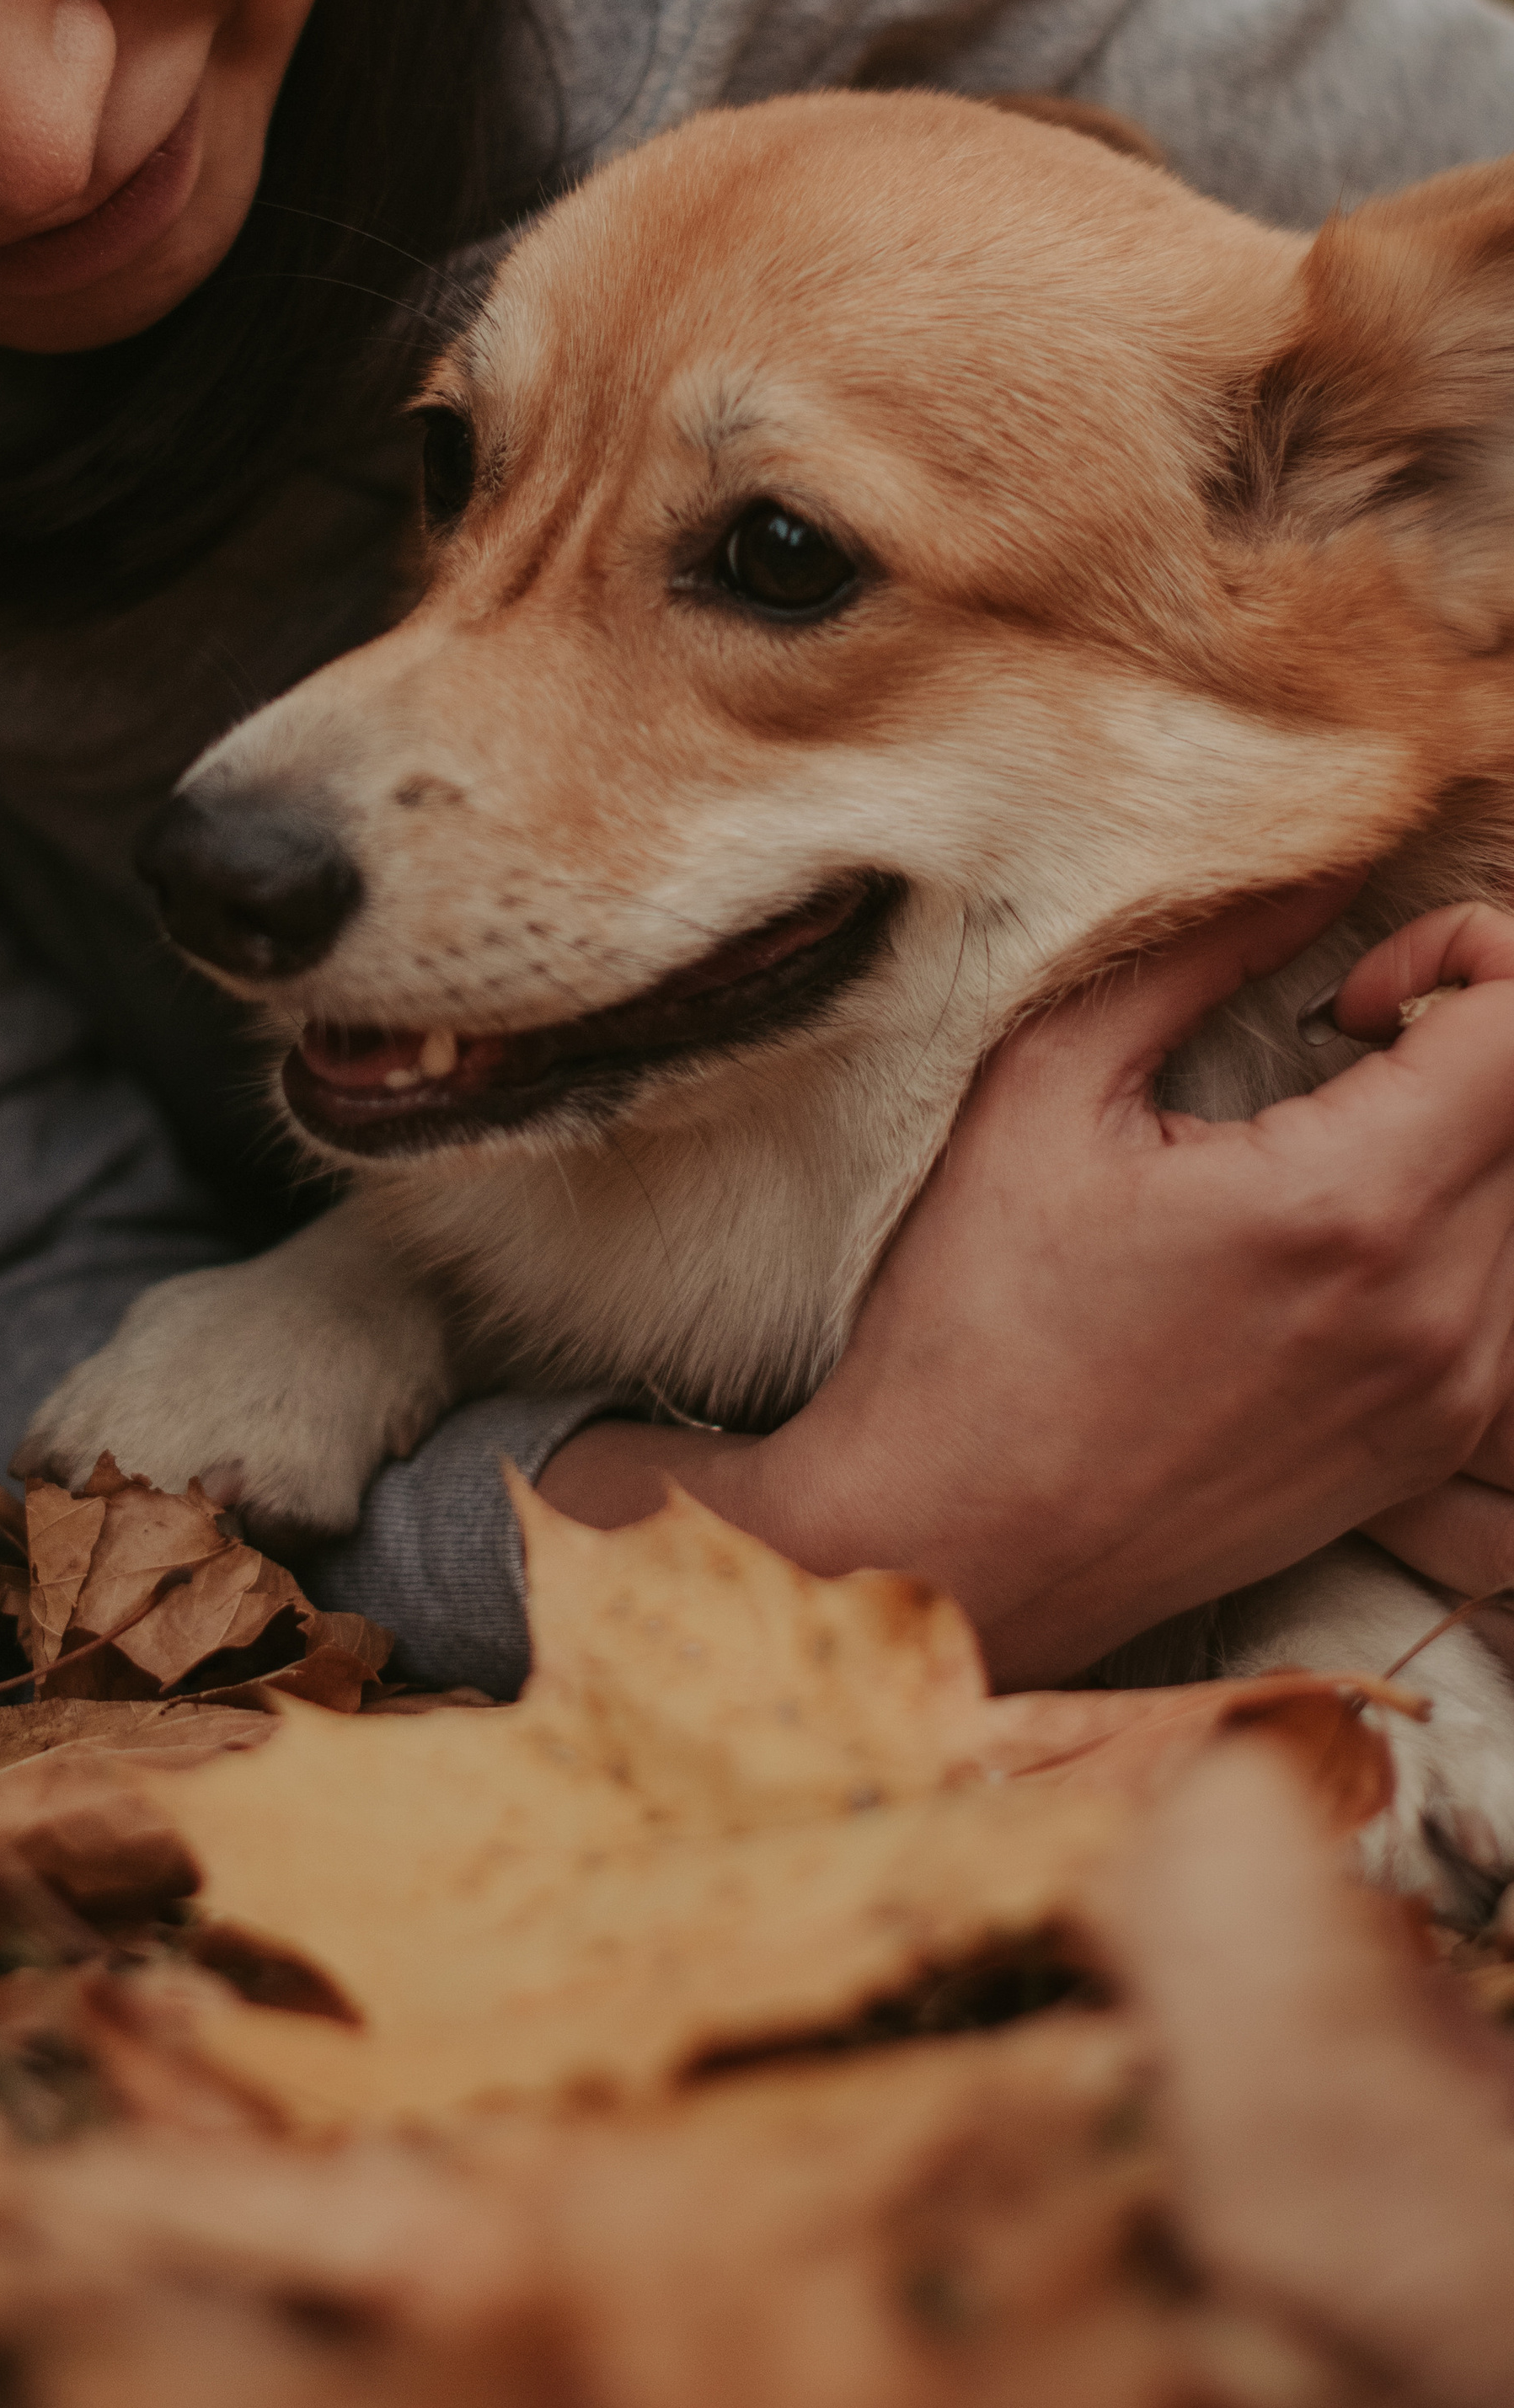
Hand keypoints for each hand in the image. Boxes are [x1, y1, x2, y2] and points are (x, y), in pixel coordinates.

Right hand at [539, 885, 1513, 1685]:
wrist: (951, 1540)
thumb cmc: (975, 1318)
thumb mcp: (1045, 1092)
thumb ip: (1194, 958)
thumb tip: (1310, 867)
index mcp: (1350, 1206)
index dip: (1463, 959)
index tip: (1351, 995)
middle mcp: (1436, 1314)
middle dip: (1465, 1043)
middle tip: (1342, 1050)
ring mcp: (1446, 1399)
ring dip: (1466, 1145)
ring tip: (1343, 1148)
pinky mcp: (1428, 1455)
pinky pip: (1511, 1313)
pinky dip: (1460, 1245)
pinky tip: (1346, 1244)